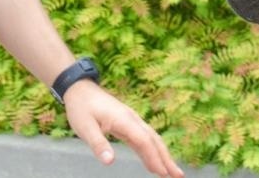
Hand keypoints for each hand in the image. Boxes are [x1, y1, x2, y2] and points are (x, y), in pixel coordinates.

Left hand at [63, 80, 183, 176]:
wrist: (80, 89)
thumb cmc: (81, 108)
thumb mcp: (85, 127)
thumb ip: (98, 144)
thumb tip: (110, 162)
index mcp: (124, 120)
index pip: (144, 141)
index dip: (154, 158)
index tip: (163, 173)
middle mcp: (133, 120)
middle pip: (154, 140)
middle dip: (167, 158)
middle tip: (178, 175)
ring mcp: (132, 121)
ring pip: (152, 139)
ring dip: (163, 155)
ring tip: (171, 171)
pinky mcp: (128, 123)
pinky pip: (144, 138)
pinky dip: (152, 151)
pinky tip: (153, 161)